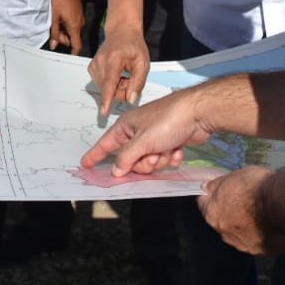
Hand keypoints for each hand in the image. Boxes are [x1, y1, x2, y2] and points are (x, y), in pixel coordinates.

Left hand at [49, 0, 84, 53]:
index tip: (68, 57)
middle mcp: (80, 25)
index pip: (77, 46)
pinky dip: (67, 26)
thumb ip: (55, 33)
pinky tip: (61, 19)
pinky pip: (74, 26)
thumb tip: (54, 45)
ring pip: (73, 32)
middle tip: (55, 31)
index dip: (73, 53)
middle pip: (73, 39)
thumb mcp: (55, 17)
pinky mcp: (80, 15)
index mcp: (75, 27)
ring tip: (57, 22)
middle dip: (64, 39)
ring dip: (65, 32)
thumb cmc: (61, 0)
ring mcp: (81, 20)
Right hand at [80, 87, 214, 175]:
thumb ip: (127, 158)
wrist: (198, 114)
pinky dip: (172, 157)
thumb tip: (115, 170)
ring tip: (168, 150)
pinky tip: (178, 149)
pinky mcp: (169, 143)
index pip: (106, 143)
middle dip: (143, 163)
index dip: (95, 154)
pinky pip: (164, 160)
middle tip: (153, 156)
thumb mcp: (143, 141)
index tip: (85, 164)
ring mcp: (154, 138)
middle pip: (131, 160)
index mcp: (126, 126)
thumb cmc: (168, 120)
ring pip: (149, 163)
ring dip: (159, 160)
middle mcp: (138, 132)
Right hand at [88, 25, 150, 115]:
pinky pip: (102, 85)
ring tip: (124, 74)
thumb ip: (138, 83)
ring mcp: (94, 65)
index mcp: (114, 59)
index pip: (110, 83)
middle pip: (110, 90)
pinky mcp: (92, 69)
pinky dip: (111, 84)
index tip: (103, 112)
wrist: (121, 32)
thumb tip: (131, 99)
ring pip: (106, 89)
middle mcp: (100, 62)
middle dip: (123, 90)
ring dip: (117, 87)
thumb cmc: (134, 46)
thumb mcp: (143, 63)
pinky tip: (116, 74)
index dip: (107, 99)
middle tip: (131, 79)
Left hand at [198, 167, 284, 254]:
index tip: (222, 191)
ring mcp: (245, 245)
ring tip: (259, 214)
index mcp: (213, 215)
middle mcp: (226, 234)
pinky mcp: (264, 251)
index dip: (213, 195)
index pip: (204, 204)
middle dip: (229, 212)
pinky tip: (270, 224)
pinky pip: (259, 241)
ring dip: (244, 226)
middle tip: (244, 201)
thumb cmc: (256, 187)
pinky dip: (261, 233)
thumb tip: (207, 187)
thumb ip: (217, 185)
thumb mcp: (233, 176)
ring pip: (240, 234)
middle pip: (222, 221)